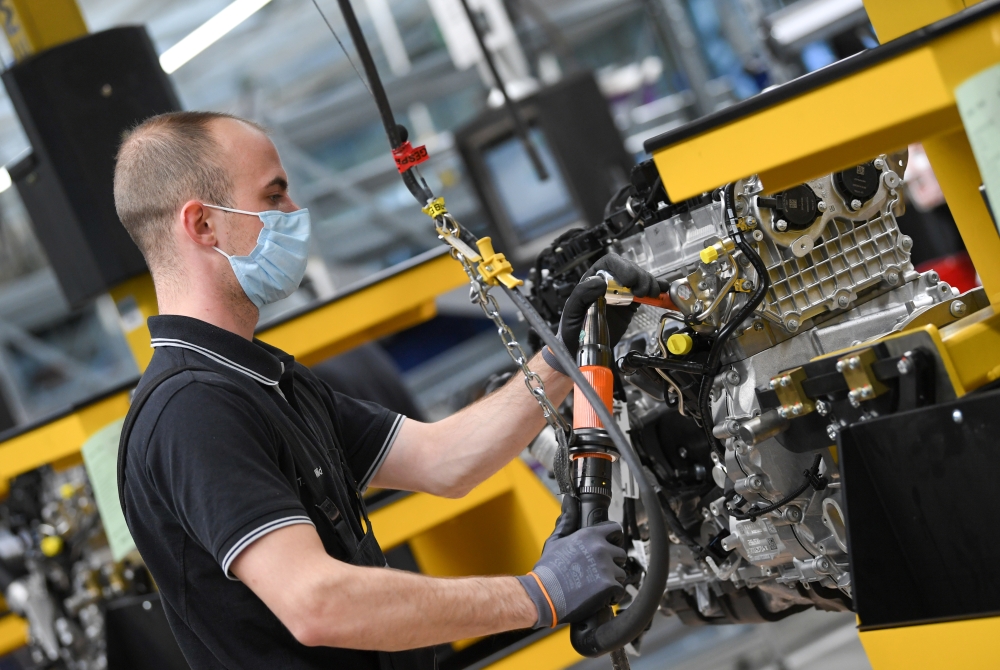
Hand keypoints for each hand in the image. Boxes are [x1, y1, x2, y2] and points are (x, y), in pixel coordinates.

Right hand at [516, 496, 626, 628]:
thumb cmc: (548, 570)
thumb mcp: (556, 540)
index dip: (613, 538)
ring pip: (621, 573)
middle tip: (597, 571)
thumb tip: (568, 500)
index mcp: (590, 535)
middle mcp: (601, 548)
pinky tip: (598, 596)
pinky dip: (611, 596)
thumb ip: (567, 520)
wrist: (545, 595)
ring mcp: (607, 567)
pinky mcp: (610, 586)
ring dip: (611, 580)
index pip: (615, 529)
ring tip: (594, 585)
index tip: (609, 545)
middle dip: (612, 562)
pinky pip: (620, 590)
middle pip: (621, 553)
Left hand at [557, 255, 665, 361]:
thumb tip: (599, 282)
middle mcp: (608, 283)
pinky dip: (655, 291)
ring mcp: (621, 293)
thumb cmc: (572, 329)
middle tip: (643, 291)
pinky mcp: (630, 305)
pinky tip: (663, 290)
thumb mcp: (572, 311)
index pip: (610, 263)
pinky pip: (645, 294)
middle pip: (629, 269)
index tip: (629, 280)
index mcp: (592, 280)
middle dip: (640, 277)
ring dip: (649, 283)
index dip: (623, 267)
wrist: (582, 349)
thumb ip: (582, 294)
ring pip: (639, 280)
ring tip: (651, 294)